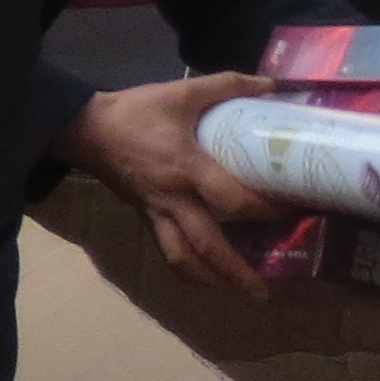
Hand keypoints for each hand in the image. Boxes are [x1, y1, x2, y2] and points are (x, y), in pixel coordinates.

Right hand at [59, 70, 283, 296]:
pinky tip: (204, 275)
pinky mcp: (145, 216)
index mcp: (187, 168)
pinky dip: (187, 268)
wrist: (84, 129)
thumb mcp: (181, 92)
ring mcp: (157, 212)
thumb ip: (227, 85)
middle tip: (263, 295)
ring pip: (182, 259)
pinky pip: (167, 250)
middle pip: (208, 247)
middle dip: (236, 274)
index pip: (233, 201)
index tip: (295, 213)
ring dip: (209, 280)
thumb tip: (272, 85)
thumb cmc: (135, 112)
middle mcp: (174, 199)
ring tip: (235, 293)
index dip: (267, 212)